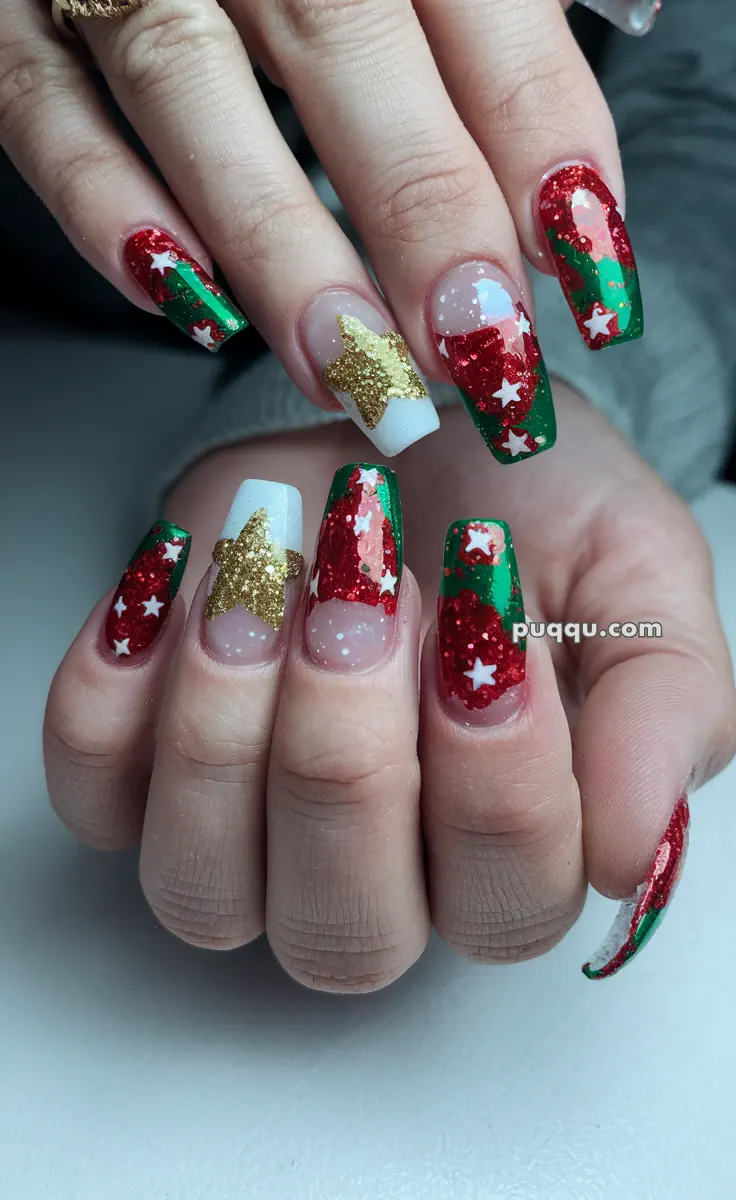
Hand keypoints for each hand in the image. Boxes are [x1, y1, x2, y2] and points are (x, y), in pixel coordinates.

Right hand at [1, 0, 655, 459]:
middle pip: (339, 23)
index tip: (583, 251)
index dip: (532, 110)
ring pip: (183, 73)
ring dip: (277, 238)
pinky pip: (32, 94)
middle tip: (478, 343)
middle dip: (422, 200)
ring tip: (354, 366)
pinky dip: (104, 204)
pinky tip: (190, 302)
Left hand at [43, 384, 735, 985]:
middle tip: (369, 590)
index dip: (497, 770)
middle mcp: (370, 877)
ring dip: (227, 721)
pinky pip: (91, 788)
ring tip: (266, 568)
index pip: (504, 899)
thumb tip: (632, 849)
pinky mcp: (137, 767)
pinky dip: (114, 686)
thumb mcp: (636, 573)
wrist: (406, 425)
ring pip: (202, 886)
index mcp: (508, 856)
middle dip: (347, 755)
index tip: (488, 599)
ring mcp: (240, 835)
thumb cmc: (524, 507)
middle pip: (345, 930)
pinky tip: (182, 576)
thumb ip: (663, 706)